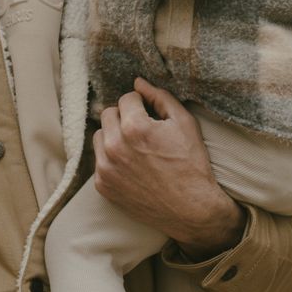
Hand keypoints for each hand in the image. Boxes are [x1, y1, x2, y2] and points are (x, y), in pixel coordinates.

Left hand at [92, 79, 242, 257]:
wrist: (191, 209)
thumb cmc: (192, 164)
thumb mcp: (184, 123)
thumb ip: (160, 97)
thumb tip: (138, 82)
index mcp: (134, 128)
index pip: (126, 98)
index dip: (142, 104)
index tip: (151, 115)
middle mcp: (115, 147)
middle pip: (108, 114)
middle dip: (125, 117)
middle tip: (143, 130)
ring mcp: (106, 168)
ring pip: (99, 136)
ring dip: (114, 136)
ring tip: (136, 147)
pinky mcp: (103, 185)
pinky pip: (100, 160)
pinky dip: (112, 158)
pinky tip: (132, 166)